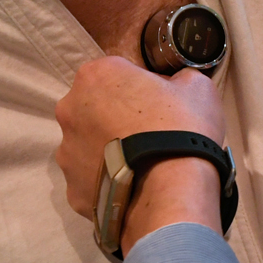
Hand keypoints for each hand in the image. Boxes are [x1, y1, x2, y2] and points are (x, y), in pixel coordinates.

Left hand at [55, 56, 226, 253]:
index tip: (161, 102)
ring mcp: (66, 152)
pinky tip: (133, 185)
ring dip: (109, 149)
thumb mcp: (196, 85)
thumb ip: (176, 79)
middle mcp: (70, 110)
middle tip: (151, 132)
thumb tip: (171, 87)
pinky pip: (91, 178)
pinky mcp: (72, 187)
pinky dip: (108, 180)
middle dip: (118, 116)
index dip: (142, 86)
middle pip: (96, 107)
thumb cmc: (183, 127)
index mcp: (96, 76)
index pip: (118, 72)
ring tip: (142, 163)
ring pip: (89, 144)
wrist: (173, 190)